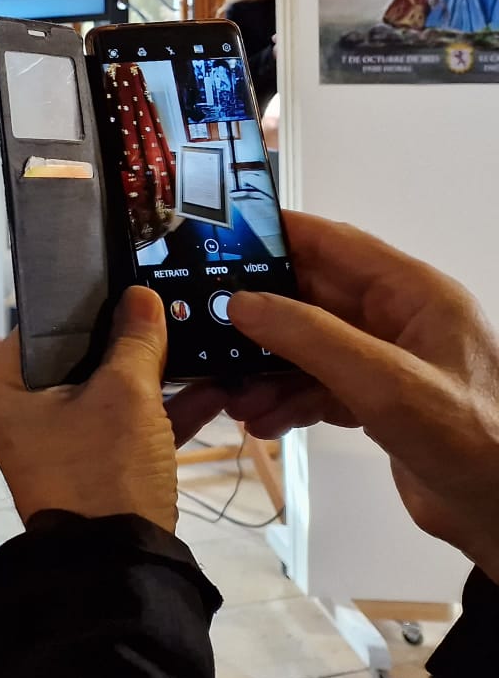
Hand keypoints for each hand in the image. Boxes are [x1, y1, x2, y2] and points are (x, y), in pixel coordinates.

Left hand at [0, 287, 229, 532]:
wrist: (120, 566)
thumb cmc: (104, 472)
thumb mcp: (125, 395)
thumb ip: (135, 342)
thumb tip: (140, 298)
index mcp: (8, 389)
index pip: (38, 327)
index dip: (79, 304)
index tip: (118, 282)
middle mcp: (27, 414)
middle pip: (79, 358)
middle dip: (127, 338)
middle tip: (164, 306)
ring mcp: (63, 443)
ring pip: (110, 392)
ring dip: (154, 373)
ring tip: (195, 340)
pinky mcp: (98, 467)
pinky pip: (129, 424)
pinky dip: (163, 409)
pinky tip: (212, 387)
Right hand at [226, 212, 498, 579]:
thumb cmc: (471, 442)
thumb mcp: (384, 383)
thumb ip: (310, 337)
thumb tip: (241, 303)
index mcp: (414, 294)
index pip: (332, 244)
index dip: (274, 236)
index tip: (216, 238)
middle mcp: (399, 319)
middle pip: (310, 298)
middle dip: (258, 318)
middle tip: (206, 330)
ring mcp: (387, 362)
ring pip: (306, 346)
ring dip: (266, 369)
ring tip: (233, 397)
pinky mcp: (379, 402)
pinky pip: (317, 385)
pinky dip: (286, 400)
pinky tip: (263, 422)